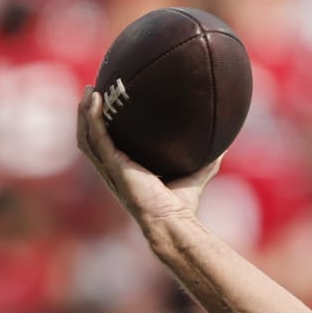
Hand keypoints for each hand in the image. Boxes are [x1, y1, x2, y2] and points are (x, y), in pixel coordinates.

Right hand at [75, 87, 220, 227]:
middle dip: (89, 116)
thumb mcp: (197, 175)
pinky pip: (96, 137)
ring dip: (85, 113)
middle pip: (92, 138)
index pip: (110, 146)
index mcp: (127, 170)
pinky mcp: (113, 166)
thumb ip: (209, 159)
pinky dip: (92, 117)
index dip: (106, 128)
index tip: (110, 106)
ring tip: (89, 91)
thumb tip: (227, 143)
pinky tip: (94, 99)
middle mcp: (114, 169)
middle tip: (93, 92)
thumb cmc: (183, 206)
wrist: (173, 221)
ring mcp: (110, 168)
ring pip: (87, 136)